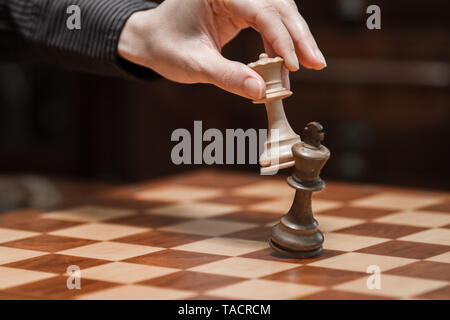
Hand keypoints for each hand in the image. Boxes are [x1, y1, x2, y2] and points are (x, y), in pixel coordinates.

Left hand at [118, 0, 325, 98]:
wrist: (153, 39)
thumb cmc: (167, 46)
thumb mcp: (194, 65)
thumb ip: (227, 77)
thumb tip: (262, 91)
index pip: (261, 11)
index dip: (281, 38)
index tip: (294, 64)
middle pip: (278, 6)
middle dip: (298, 36)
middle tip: (316, 62)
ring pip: (279, 12)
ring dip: (295, 38)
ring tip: (310, 63)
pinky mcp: (242, 9)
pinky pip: (269, 22)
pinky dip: (280, 43)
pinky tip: (288, 61)